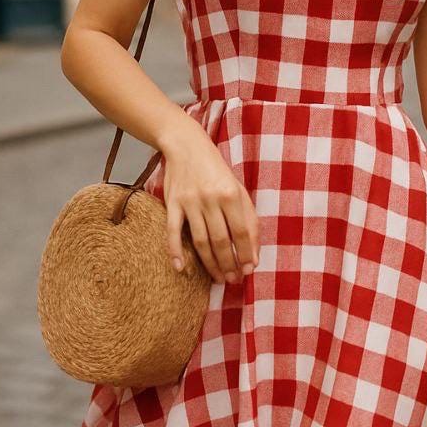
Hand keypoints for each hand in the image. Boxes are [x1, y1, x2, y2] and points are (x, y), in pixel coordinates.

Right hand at [158, 116, 259, 284]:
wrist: (186, 146)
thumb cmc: (216, 170)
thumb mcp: (238, 188)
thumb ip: (248, 218)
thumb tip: (254, 253)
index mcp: (231, 194)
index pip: (242, 231)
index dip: (246, 254)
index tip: (249, 270)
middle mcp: (211, 199)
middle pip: (221, 240)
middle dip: (229, 264)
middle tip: (233, 280)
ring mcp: (190, 202)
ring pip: (200, 241)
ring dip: (210, 264)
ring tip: (219, 278)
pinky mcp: (172, 203)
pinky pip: (172, 231)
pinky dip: (175, 251)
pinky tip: (181, 268)